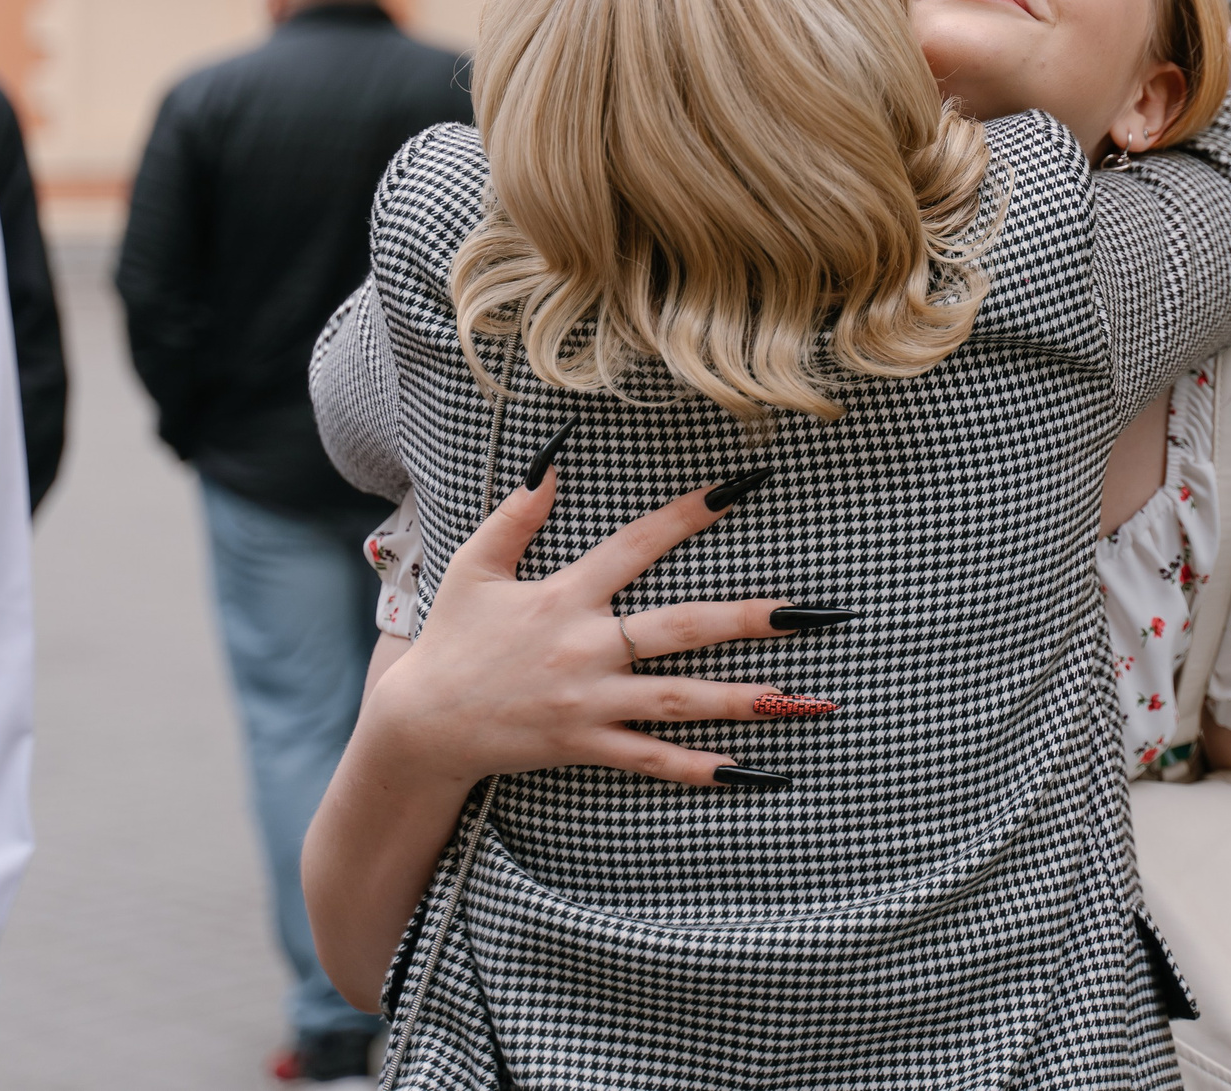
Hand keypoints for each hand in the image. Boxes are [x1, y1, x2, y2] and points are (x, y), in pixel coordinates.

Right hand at [363, 471, 815, 788]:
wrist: (421, 725)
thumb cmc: (452, 639)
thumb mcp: (475, 567)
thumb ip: (516, 514)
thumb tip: (554, 461)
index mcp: (565, 596)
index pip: (638, 545)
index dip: (689, 514)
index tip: (740, 489)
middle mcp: (586, 648)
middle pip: (681, 628)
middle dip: (749, 619)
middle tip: (809, 612)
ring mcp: (590, 703)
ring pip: (680, 699)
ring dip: (745, 698)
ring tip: (803, 698)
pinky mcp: (586, 746)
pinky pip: (652, 759)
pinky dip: (700, 766)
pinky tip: (751, 769)